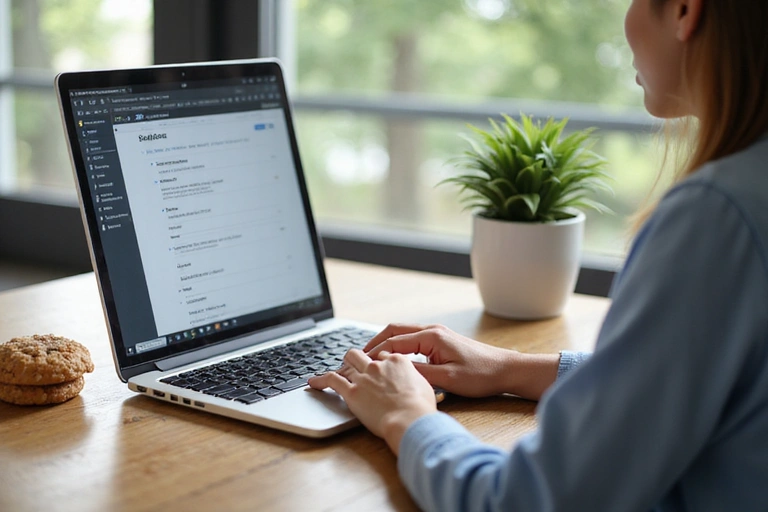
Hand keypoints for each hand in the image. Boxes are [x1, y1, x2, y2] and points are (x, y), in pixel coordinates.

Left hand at [307, 348, 436, 453]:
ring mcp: (364, 377)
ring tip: (337, 371)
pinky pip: (332, 380)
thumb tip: (414, 384)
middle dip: (358, 359)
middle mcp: (378, 365)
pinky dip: (321, 380)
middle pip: (362, 354)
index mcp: (398, 361)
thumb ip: (414, 380)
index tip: (378, 371)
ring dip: (342, 365)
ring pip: (347, 361)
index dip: (380, 363)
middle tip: (355, 367)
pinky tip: (314, 382)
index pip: (383, 355)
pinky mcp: (352, 392)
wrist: (410, 419)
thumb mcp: (425, 387)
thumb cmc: (420, 408)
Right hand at [364, 323, 559, 400]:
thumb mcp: (447, 380)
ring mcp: (437, 334)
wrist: (506, 370)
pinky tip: (393, 360)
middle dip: (374, 343)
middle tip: (358, 357)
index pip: (393, 342)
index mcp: (431, 337)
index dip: (373, 354)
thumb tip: (393, 371)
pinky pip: (413, 340)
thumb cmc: (481, 375)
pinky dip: (398, 347)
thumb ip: (418, 374)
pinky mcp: (442, 342)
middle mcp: (432, 331)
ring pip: (403, 334)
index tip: (359, 364)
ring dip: (385, 344)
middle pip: (394, 331)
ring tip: (370, 359)